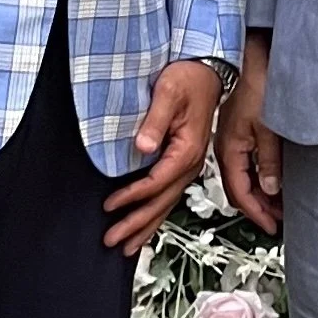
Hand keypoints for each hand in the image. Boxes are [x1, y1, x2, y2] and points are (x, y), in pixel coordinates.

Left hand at [103, 60, 220, 255]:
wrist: (207, 71)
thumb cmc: (189, 79)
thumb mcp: (169, 92)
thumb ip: (155, 120)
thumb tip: (143, 146)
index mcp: (187, 150)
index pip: (156, 182)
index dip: (132, 196)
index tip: (110, 205)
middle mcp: (190, 163)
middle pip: (161, 202)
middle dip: (137, 224)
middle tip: (113, 239)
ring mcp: (189, 165)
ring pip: (167, 204)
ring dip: (146, 226)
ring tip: (127, 246)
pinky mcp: (184, 163)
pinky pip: (169, 195)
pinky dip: (156, 214)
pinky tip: (145, 225)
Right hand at [215, 32, 282, 236]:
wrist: (253, 58)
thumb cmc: (259, 86)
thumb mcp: (269, 128)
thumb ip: (269, 161)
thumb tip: (270, 189)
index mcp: (229, 150)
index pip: (239, 193)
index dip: (256, 213)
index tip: (271, 226)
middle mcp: (226, 148)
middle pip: (239, 188)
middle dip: (258, 207)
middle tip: (278, 220)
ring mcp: (231, 140)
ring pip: (243, 177)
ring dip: (260, 193)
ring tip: (279, 205)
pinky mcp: (239, 132)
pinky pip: (246, 163)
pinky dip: (259, 176)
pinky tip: (272, 179)